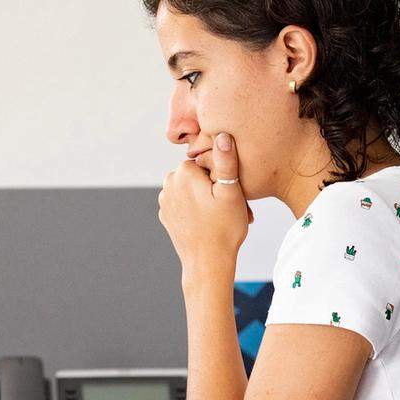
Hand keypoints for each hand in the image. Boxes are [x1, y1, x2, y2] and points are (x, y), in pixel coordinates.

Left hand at [158, 132, 251, 272]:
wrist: (207, 264)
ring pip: (193, 190)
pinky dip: (198, 211)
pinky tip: (211, 225)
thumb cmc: (224, 229)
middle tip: (233, 208)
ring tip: (224, 217)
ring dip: (209, 199)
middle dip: (216, 188)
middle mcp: (168, 183)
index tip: (234, 195)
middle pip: (200, 176)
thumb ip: (226, 161)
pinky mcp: (166, 216)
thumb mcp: (232, 192)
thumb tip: (222, 135)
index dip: (225, 177)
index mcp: (183, 172)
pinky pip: (186, 205)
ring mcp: (165, 201)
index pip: (208, 161)